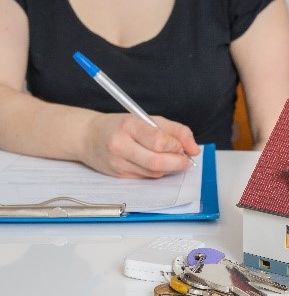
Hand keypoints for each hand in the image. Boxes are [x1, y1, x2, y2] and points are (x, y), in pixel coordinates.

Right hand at [80, 113, 199, 177]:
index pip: (158, 141)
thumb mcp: (148, 119)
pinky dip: (157, 172)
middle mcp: (120, 145)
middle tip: (186, 160)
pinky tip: (156, 163)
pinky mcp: (118, 176)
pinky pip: (146, 177)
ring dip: (169, 168)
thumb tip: (195, 149)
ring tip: (171, 158)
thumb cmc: (122, 126)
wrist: (87, 137)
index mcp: (129, 125)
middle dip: (178, 163)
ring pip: (154, 172)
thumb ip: (176, 131)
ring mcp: (118, 163)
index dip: (176, 146)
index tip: (182, 146)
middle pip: (157, 162)